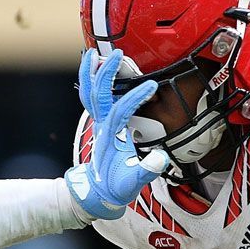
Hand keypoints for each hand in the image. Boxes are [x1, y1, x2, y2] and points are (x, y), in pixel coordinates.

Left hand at [64, 48, 170, 219]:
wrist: (98, 194)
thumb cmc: (116, 188)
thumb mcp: (133, 183)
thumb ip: (146, 171)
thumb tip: (159, 158)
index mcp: (112, 136)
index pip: (121, 110)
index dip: (135, 96)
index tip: (152, 85)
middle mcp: (102, 126)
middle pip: (99, 95)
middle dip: (106, 73)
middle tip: (115, 54)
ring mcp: (99, 124)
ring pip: (90, 94)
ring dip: (90, 73)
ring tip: (92, 53)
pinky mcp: (100, 124)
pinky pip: (92, 99)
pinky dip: (91, 83)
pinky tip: (95, 71)